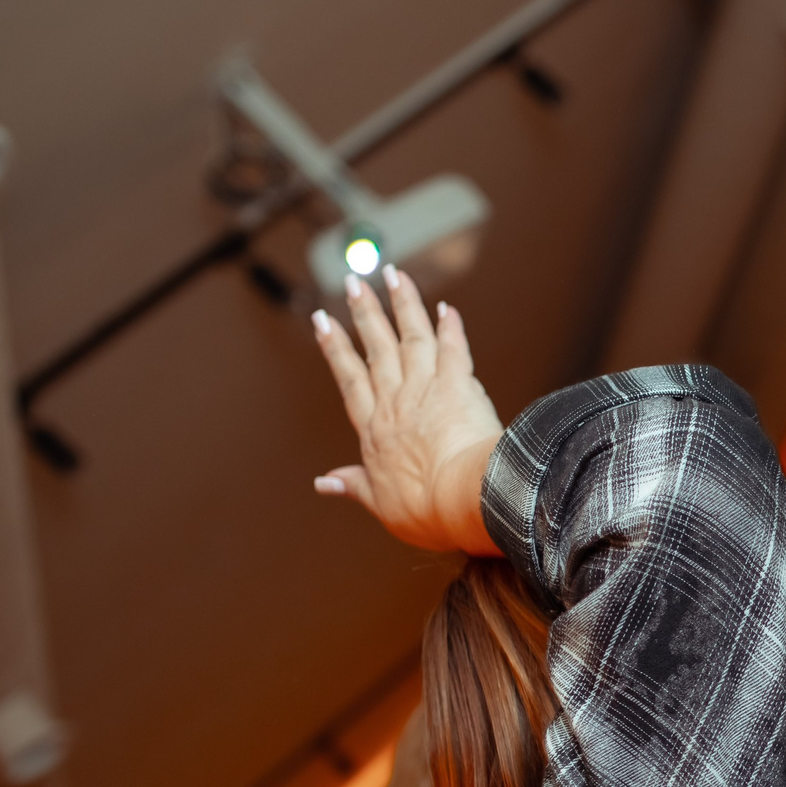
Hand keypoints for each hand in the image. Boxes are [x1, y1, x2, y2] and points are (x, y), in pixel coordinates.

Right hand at [311, 266, 503, 554]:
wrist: (461, 501)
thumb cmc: (427, 511)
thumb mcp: (382, 505)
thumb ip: (355, 487)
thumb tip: (324, 483)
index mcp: (375, 431)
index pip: (351, 380)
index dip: (337, 349)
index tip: (324, 322)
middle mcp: (396, 403)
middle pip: (376, 349)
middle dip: (364, 312)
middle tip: (354, 281)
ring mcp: (427, 390)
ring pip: (411, 338)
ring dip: (402, 304)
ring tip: (392, 274)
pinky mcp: (459, 386)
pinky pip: (454, 350)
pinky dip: (451, 327)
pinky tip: (447, 309)